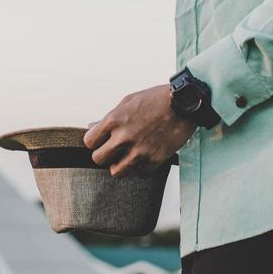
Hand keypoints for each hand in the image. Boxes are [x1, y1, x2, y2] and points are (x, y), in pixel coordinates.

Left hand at [82, 84, 196, 177]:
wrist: (183, 104)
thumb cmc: (155, 99)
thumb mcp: (127, 102)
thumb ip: (108, 117)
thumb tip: (92, 127)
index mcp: (114, 120)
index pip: (89, 142)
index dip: (94, 141)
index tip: (100, 140)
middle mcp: (124, 137)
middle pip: (98, 159)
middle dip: (104, 155)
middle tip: (112, 150)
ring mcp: (139, 151)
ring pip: (116, 172)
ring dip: (120, 165)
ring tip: (127, 156)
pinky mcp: (154, 160)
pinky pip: (139, 173)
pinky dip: (140, 168)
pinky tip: (144, 156)